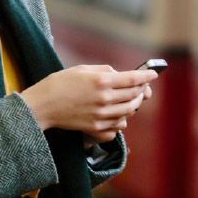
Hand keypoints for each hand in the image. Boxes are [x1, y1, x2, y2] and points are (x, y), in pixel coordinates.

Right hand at [20, 65, 156, 142]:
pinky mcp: (97, 127)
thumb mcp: (81, 69)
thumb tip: (119, 74)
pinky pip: (119, 124)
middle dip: (142, 89)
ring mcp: (102, 115)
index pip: (132, 79)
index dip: (146, 75)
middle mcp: (104, 99)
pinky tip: (119, 112)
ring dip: (134, 103)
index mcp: (101, 81)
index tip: (153, 73)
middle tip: (143, 85)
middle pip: (134, 95)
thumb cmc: (59, 83)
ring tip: (132, 98)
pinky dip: (123, 117)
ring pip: (129, 111)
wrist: (43, 105)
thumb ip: (103, 70)